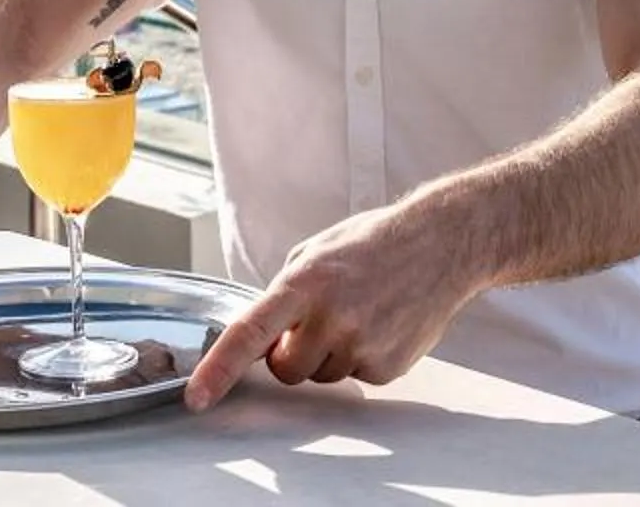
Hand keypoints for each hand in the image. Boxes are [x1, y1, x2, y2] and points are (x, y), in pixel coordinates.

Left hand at [183, 202, 483, 412]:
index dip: (219, 368)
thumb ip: (284, 293)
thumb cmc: (373, 243)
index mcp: (304, 283)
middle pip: (286, 369)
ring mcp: (362, 345)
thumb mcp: (316, 252)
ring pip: (322, 376)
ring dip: (331, 354)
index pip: (250, 333)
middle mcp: (332, 318)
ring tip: (360, 312)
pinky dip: (363, 357)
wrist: (441, 244)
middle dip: (291, 354)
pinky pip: (356, 376)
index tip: (197, 396)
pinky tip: (382, 322)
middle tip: (318, 321)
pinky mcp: (388, 366)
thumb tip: (263, 334)